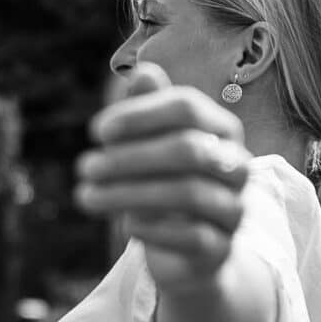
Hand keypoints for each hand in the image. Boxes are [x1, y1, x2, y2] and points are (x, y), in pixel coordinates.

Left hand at [75, 63, 250, 293]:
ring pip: (188, 194)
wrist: (188, 250)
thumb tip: (142, 70)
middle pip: (188, 149)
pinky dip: (153, 229)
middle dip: (128, 157)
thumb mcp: (152, 143)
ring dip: (128, 193)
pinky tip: (124, 225)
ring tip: (85, 196)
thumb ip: (148, 108)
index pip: (187, 107)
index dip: (140, 115)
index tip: (96, 131)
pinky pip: (192, 237)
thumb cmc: (164, 182)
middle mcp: (237, 166)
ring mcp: (234, 208)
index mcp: (222, 129)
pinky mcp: (222, 248)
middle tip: (83, 167)